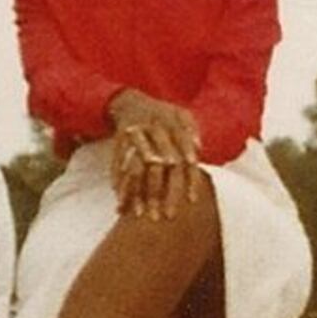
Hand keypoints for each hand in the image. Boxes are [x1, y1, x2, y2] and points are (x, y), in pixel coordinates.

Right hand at [107, 91, 207, 218]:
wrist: (131, 101)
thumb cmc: (162, 113)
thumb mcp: (181, 114)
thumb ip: (192, 129)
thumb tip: (199, 148)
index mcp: (173, 125)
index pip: (185, 156)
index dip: (190, 178)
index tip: (192, 200)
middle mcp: (155, 130)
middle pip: (160, 167)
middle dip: (162, 192)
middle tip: (167, 216)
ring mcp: (136, 136)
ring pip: (137, 168)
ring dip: (138, 192)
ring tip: (139, 214)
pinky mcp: (119, 141)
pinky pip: (117, 164)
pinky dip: (118, 182)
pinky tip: (120, 200)